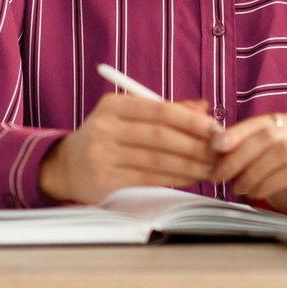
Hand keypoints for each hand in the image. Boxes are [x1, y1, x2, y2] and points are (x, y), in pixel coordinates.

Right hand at [38, 94, 217, 204]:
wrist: (67, 166)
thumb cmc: (108, 136)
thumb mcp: (129, 116)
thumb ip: (166, 110)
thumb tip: (204, 108)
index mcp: (113, 105)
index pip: (158, 110)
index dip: (189, 120)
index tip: (214, 128)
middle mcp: (104, 128)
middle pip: (160, 136)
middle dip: (195, 145)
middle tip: (219, 150)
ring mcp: (103, 156)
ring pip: (158, 161)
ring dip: (190, 165)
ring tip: (211, 167)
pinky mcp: (105, 181)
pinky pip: (150, 180)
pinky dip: (175, 179)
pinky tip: (192, 177)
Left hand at [210, 111, 286, 225]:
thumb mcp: (266, 168)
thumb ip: (247, 155)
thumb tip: (215, 149)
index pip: (261, 121)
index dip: (236, 133)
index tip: (214, 147)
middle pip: (269, 134)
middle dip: (239, 154)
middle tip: (220, 174)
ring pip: (281, 151)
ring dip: (253, 170)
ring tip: (238, 188)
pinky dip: (269, 182)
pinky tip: (257, 194)